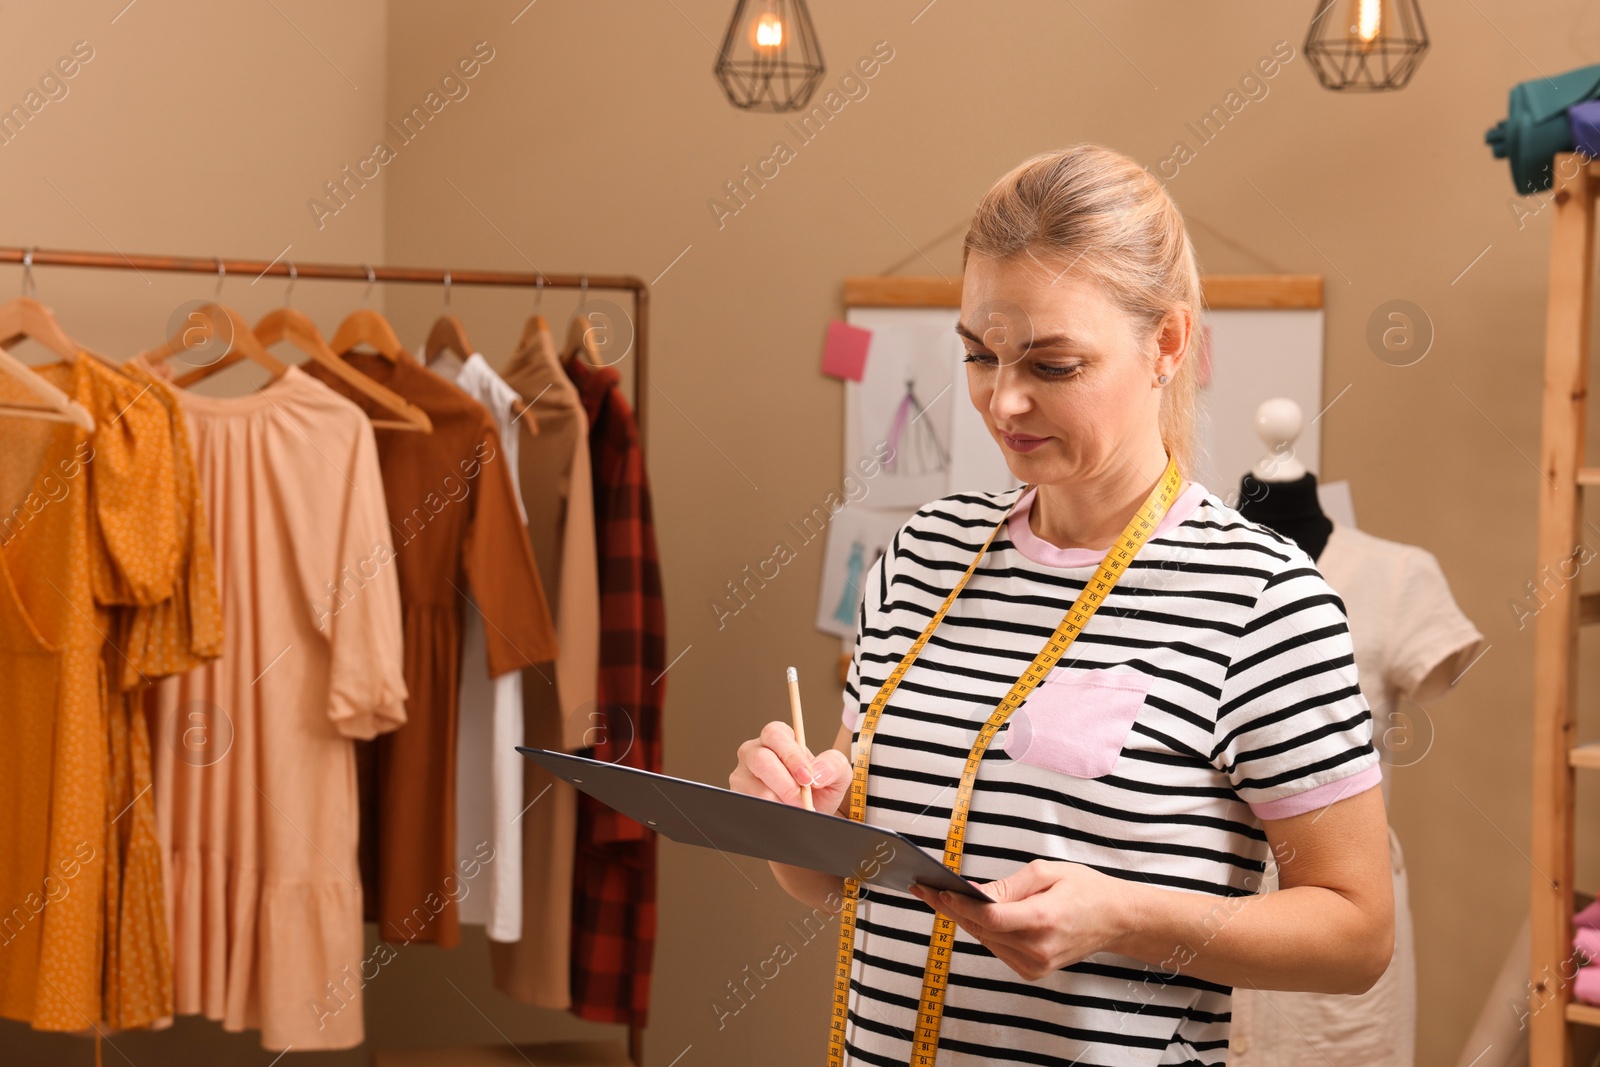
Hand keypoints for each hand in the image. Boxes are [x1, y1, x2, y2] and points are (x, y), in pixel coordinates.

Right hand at [729, 721, 852, 814]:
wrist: (810, 816)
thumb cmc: (820, 790)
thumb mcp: (837, 774)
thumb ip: (833, 765)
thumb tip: (816, 772)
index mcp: (778, 737)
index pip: (776, 734)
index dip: (791, 756)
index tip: (807, 777)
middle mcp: (755, 751)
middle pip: (760, 759)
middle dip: (785, 784)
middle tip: (802, 800)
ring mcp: (742, 775)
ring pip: (755, 788)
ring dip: (780, 802)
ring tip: (795, 810)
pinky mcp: (738, 797)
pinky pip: (750, 806)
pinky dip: (771, 814)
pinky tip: (782, 814)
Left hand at [908, 859, 1129, 980]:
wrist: (1114, 920)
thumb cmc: (1084, 890)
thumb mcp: (1046, 872)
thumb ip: (1008, 886)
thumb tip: (975, 893)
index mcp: (1043, 920)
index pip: (990, 917)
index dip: (960, 904)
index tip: (937, 889)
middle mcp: (1037, 949)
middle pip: (981, 929)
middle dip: (950, 908)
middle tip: (923, 889)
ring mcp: (1035, 965)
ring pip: (985, 940)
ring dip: (963, 919)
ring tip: (939, 897)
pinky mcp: (1032, 971)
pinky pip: (996, 948)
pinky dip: (982, 930)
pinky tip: (969, 914)